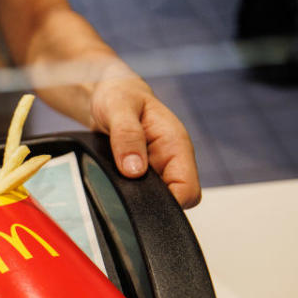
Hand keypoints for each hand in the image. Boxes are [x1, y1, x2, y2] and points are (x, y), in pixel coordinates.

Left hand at [90, 74, 200, 208]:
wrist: (109, 94)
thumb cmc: (119, 95)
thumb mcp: (118, 108)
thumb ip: (127, 136)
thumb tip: (135, 170)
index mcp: (175, 145)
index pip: (188, 191)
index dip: (169, 203)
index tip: (141, 200)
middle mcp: (171, 160)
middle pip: (174, 201)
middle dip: (151, 203)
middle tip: (122, 192)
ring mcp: (157, 168)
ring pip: (158, 199)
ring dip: (137, 198)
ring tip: (114, 185)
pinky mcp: (143, 173)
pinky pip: (141, 192)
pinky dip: (128, 193)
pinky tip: (113, 185)